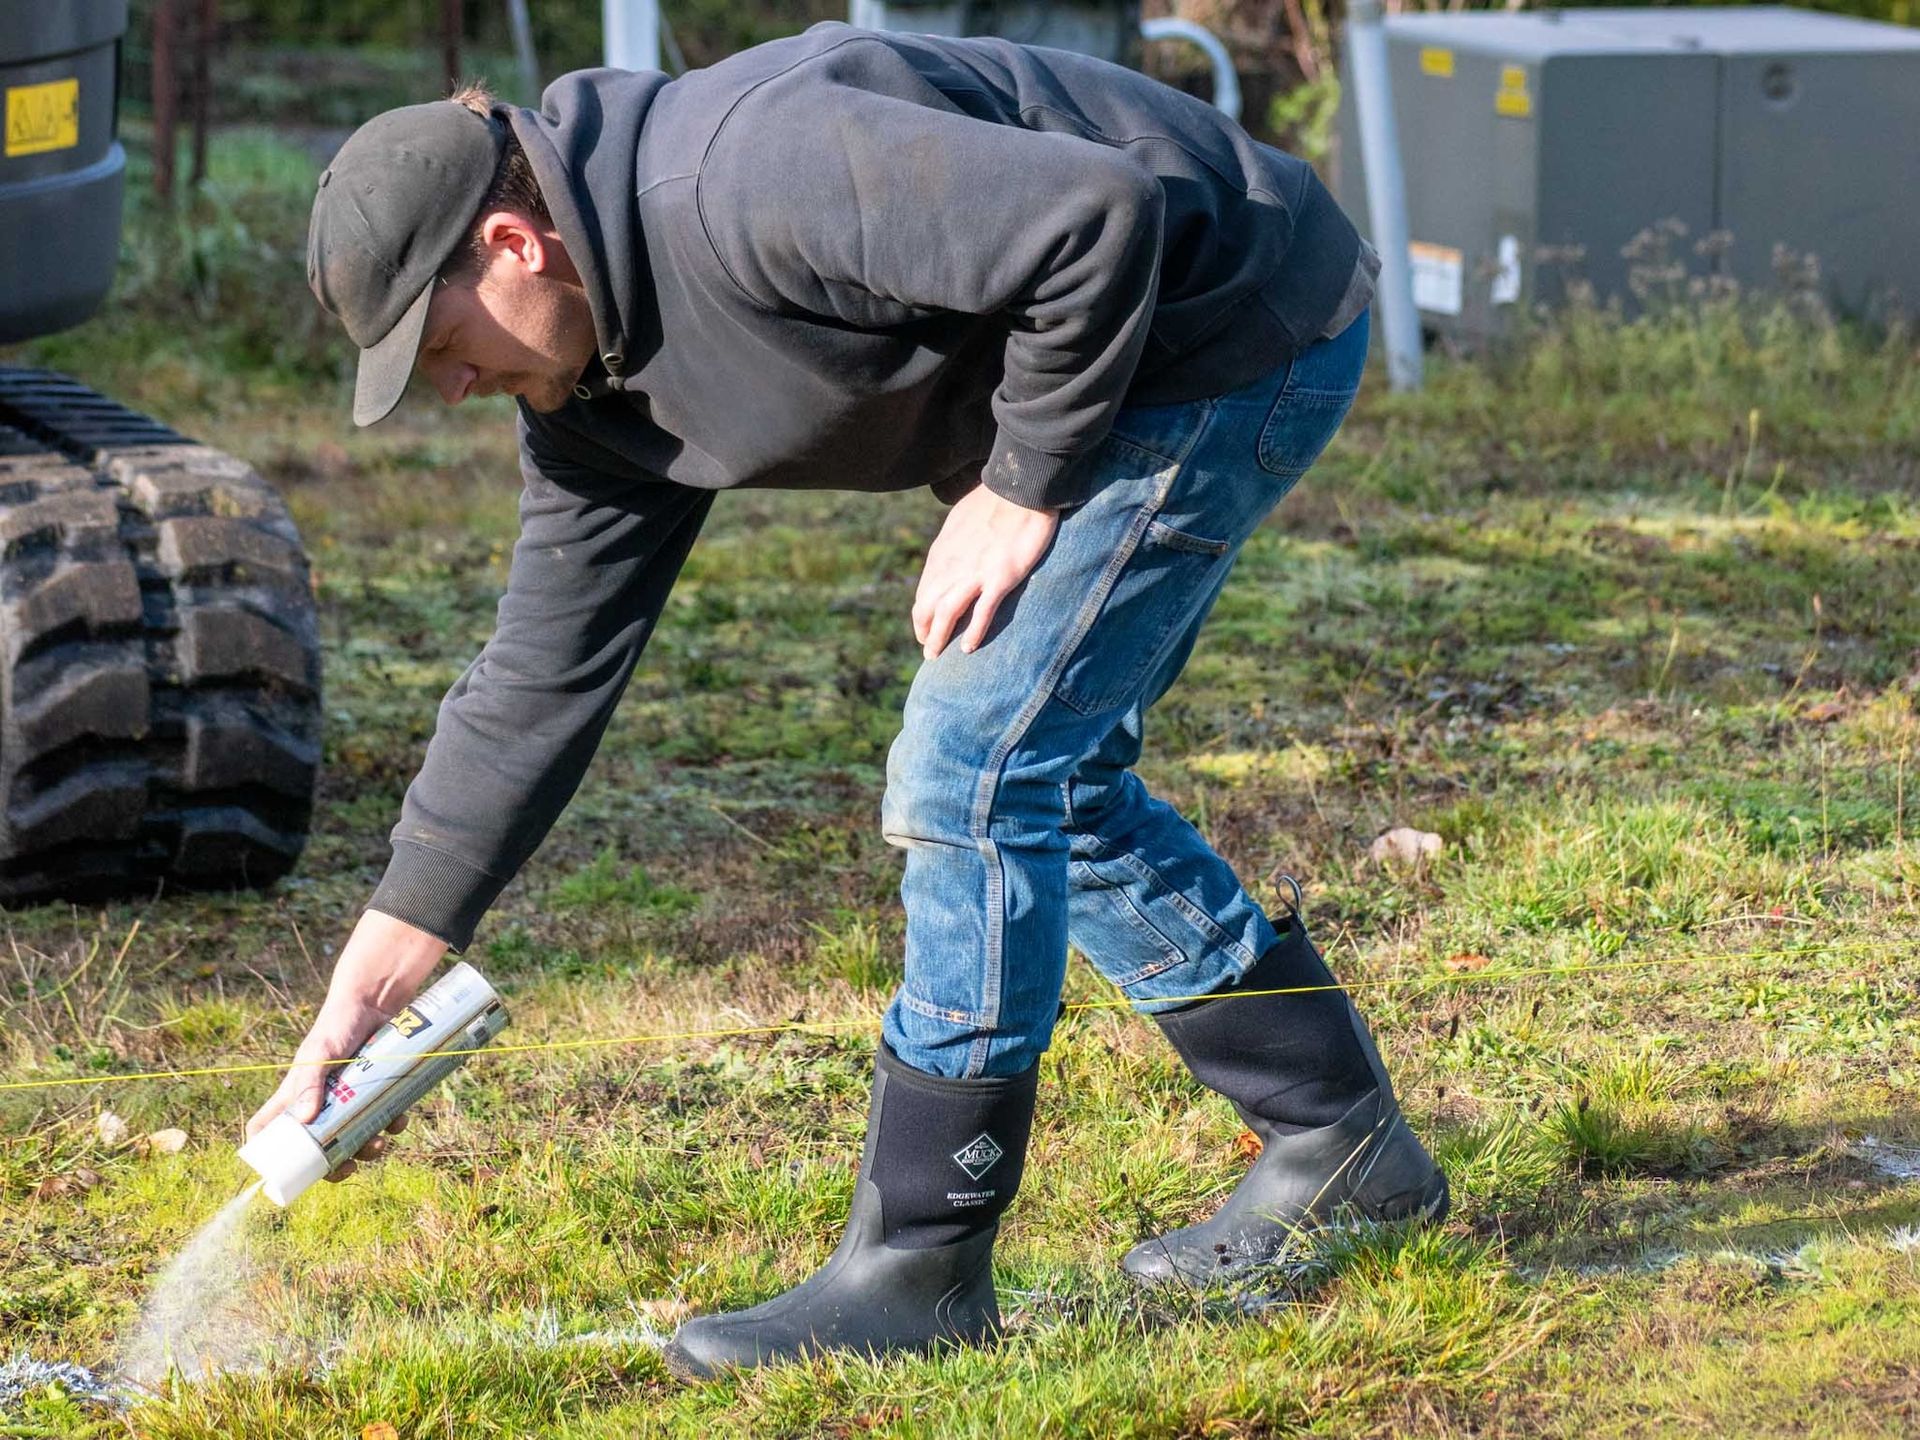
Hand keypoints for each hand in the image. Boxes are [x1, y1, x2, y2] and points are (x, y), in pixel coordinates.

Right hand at [245, 997, 406, 1180]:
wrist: (375, 1004)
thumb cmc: (337, 1026)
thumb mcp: (320, 1054)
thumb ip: (310, 1082)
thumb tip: (306, 1120)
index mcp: (295, 1097)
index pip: (268, 1128)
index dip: (268, 1153)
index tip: (282, 1170)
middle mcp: (320, 1103)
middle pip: (318, 1146)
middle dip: (334, 1162)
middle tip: (349, 1167)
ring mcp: (349, 1099)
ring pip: (354, 1137)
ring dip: (367, 1148)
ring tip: (379, 1144)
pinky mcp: (376, 1092)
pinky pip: (383, 1118)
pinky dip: (392, 1125)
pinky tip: (399, 1120)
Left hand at [912, 483, 1058, 658]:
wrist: (1020, 488)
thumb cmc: (995, 498)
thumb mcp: (961, 519)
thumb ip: (954, 543)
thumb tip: (952, 554)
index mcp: (943, 552)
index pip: (924, 591)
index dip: (922, 615)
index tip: (925, 629)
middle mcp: (952, 565)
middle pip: (928, 606)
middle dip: (925, 631)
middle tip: (929, 651)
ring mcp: (975, 572)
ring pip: (947, 613)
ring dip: (939, 638)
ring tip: (936, 656)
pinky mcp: (1000, 577)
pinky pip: (982, 612)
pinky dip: (973, 633)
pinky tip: (968, 648)